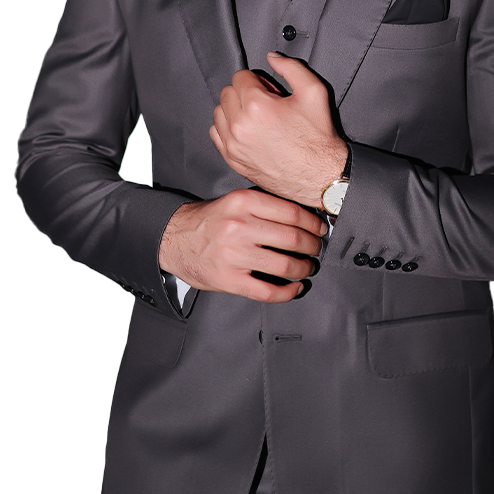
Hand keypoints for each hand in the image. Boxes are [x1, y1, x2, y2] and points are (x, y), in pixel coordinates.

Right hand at [158, 189, 327, 301]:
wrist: (173, 239)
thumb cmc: (208, 221)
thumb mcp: (234, 201)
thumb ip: (264, 206)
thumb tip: (302, 218)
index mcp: (243, 202)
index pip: (291, 213)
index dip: (312, 223)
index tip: (319, 229)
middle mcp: (239, 227)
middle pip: (293, 239)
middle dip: (312, 246)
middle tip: (316, 249)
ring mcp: (234, 255)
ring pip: (285, 266)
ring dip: (303, 269)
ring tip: (307, 267)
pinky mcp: (229, 280)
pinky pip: (268, 291)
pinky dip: (287, 292)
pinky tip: (294, 288)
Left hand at [210, 53, 348, 206]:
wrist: (320, 175)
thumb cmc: (317, 138)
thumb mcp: (314, 92)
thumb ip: (291, 67)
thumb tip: (272, 58)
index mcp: (257, 106)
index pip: (240, 76)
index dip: (257, 79)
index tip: (269, 90)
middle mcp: (240, 126)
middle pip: (227, 92)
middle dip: (245, 92)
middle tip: (265, 103)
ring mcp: (234, 145)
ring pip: (219, 112)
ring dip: (234, 109)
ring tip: (256, 117)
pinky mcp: (233, 160)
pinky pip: (216, 134)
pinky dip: (227, 128)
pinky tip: (246, 130)